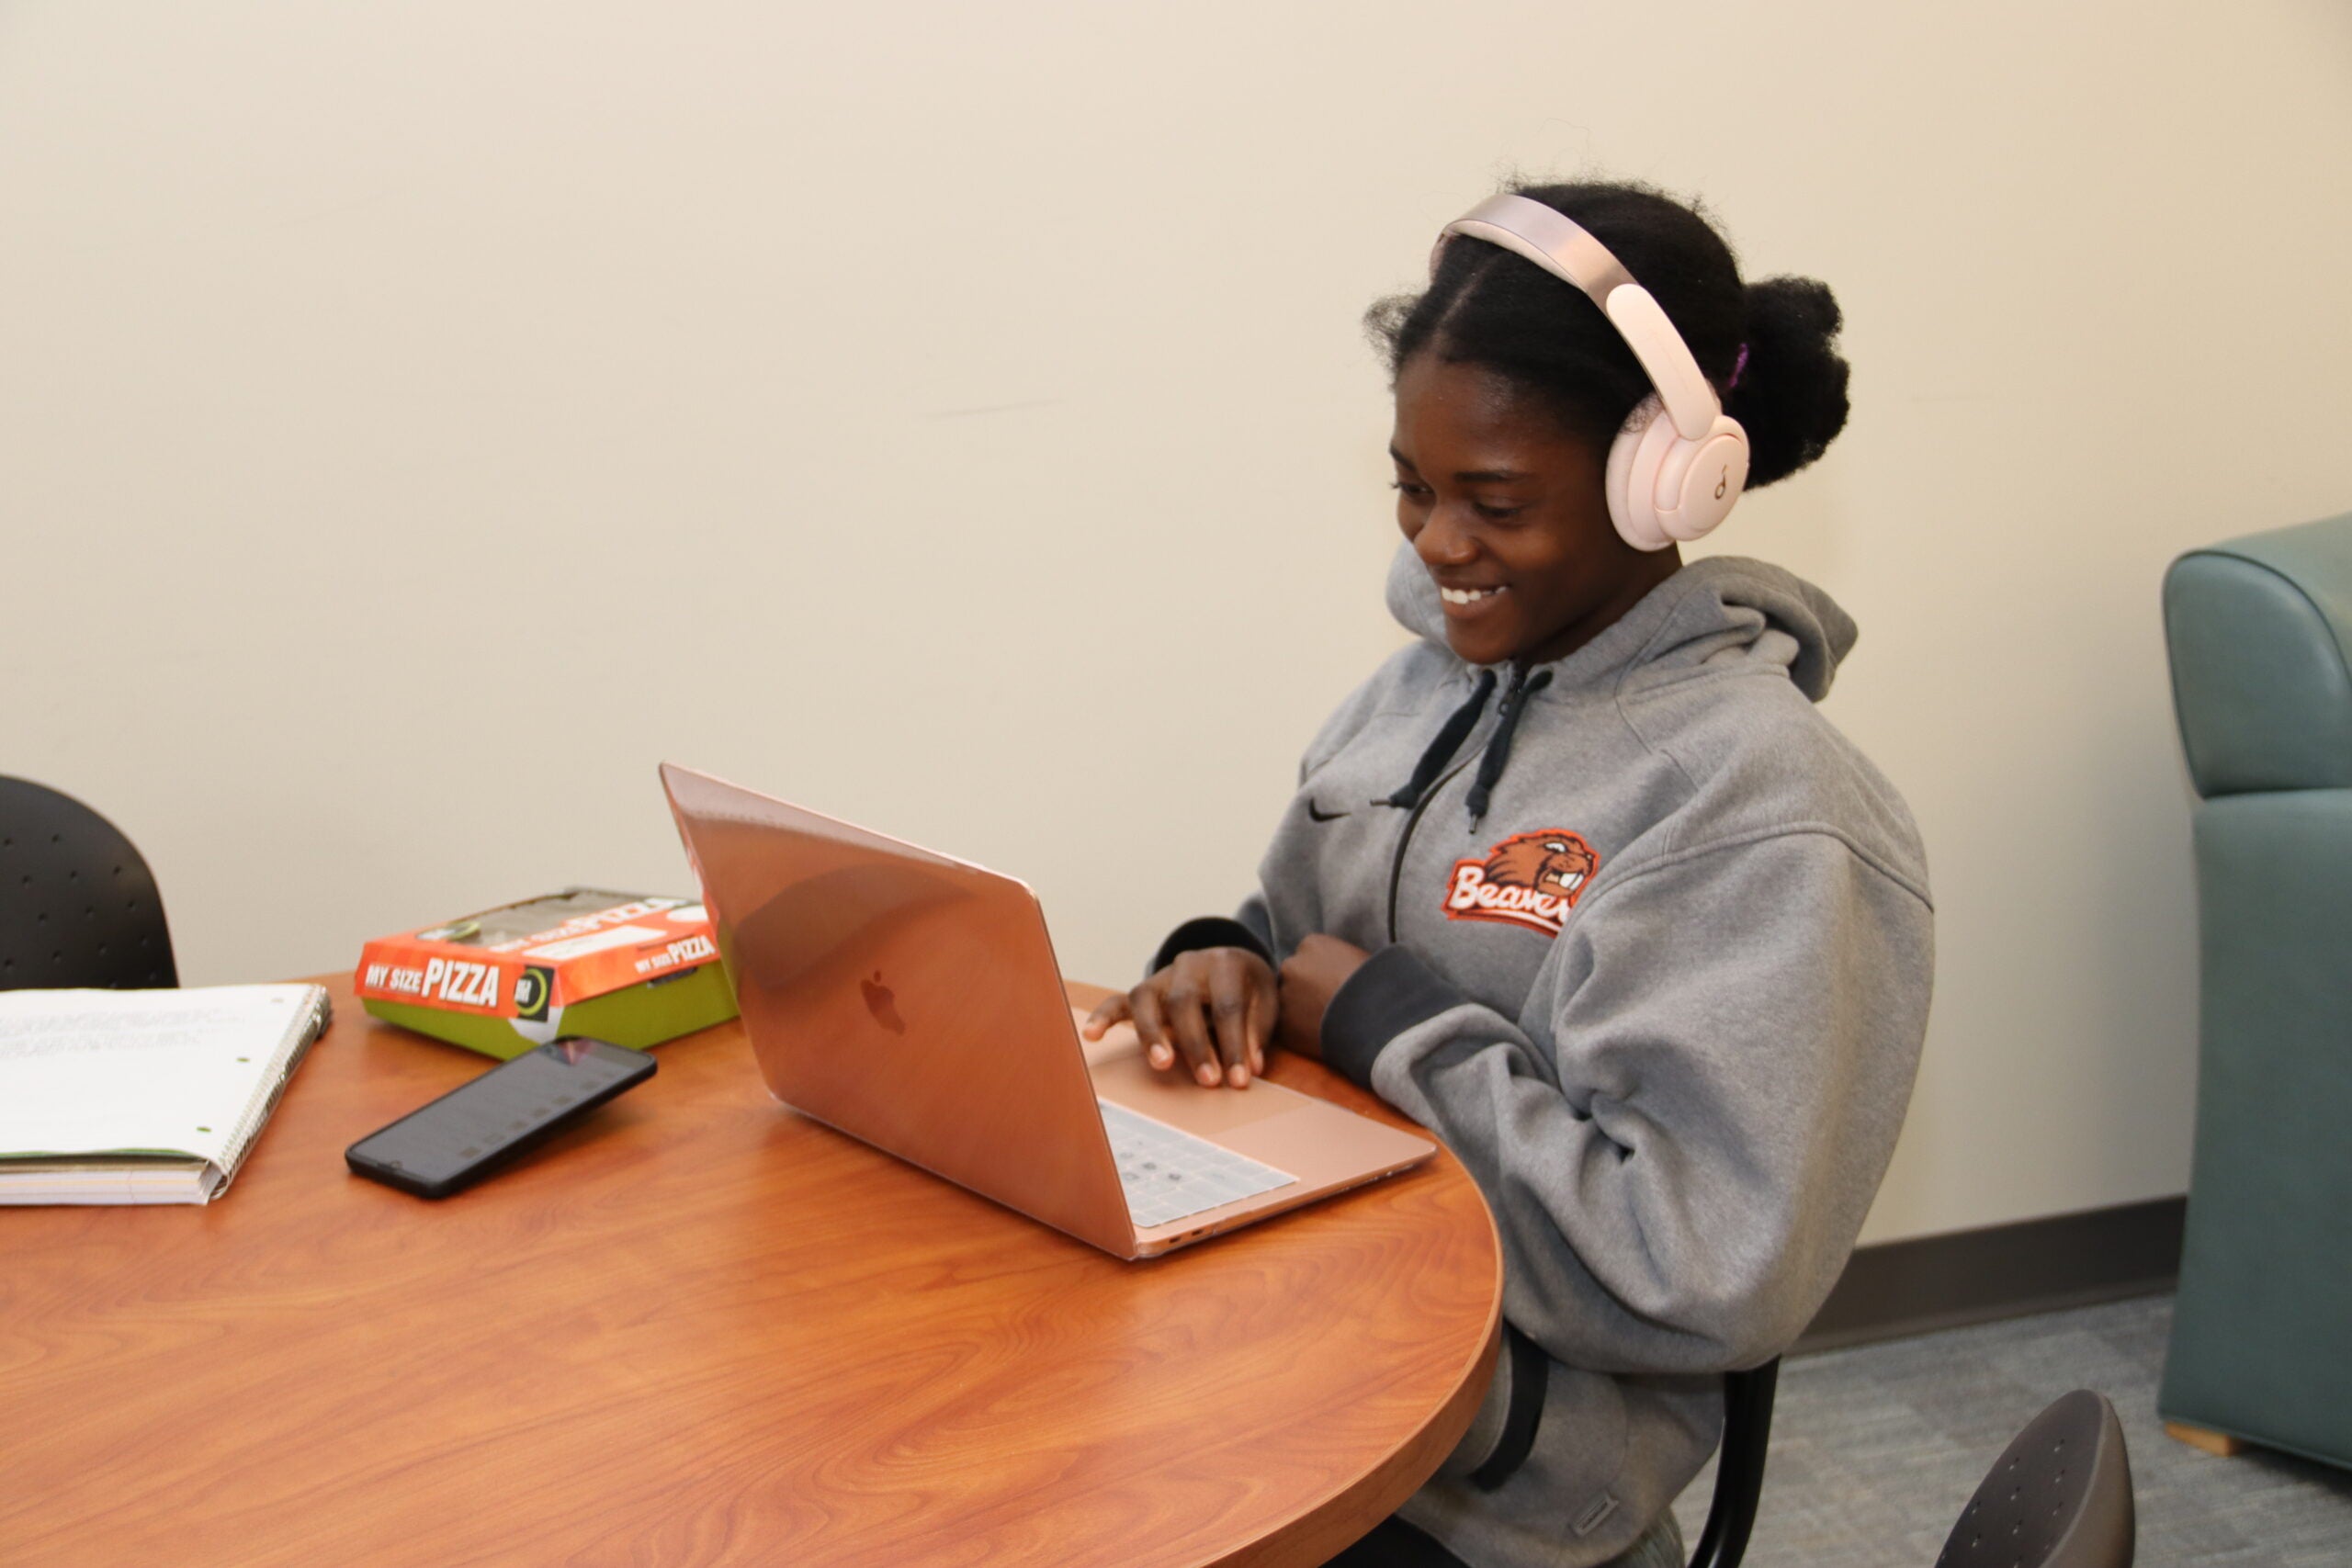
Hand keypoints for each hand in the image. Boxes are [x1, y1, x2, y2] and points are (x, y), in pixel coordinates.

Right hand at [1082, 946, 1276, 1088]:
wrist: (1231, 962)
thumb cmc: (1248, 989)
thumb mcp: (1265, 1002)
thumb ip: (1255, 1032)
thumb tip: (1250, 1068)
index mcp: (1225, 963)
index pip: (1227, 1006)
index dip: (1234, 1045)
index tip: (1240, 1080)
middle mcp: (1189, 965)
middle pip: (1184, 1002)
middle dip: (1196, 1045)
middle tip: (1209, 1081)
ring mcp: (1162, 977)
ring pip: (1145, 999)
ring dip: (1152, 1034)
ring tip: (1162, 1064)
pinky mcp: (1144, 991)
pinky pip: (1117, 1001)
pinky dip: (1103, 1017)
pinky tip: (1091, 1035)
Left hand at [1275, 934, 1370, 1060]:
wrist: (1375, 1019)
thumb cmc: (1377, 985)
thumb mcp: (1360, 958)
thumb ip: (1339, 960)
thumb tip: (1338, 970)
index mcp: (1312, 944)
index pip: (1307, 955)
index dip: (1320, 971)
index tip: (1332, 984)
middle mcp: (1292, 965)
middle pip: (1293, 976)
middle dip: (1304, 989)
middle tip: (1326, 1005)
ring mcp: (1284, 995)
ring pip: (1288, 1003)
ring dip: (1300, 1011)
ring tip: (1325, 1023)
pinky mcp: (1284, 1024)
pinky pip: (1288, 1028)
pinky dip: (1300, 1033)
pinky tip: (1320, 1036)